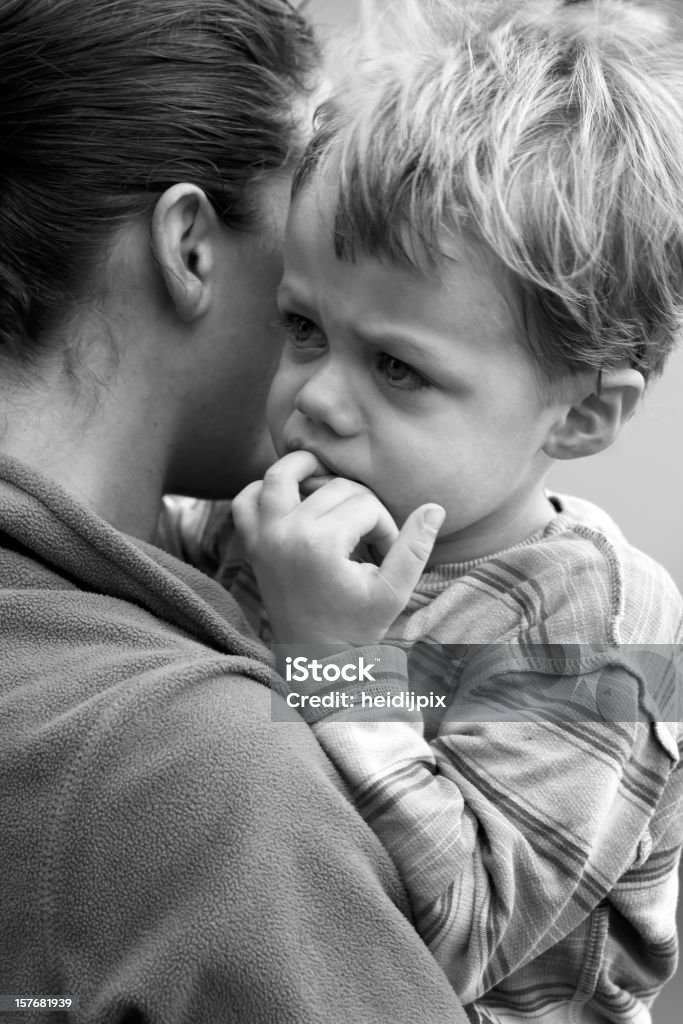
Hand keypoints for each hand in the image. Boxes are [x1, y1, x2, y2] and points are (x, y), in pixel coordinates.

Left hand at [231, 451, 444, 645]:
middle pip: (333, 487)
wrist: (314, 660)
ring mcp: (263, 536)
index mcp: (321, 542)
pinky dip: (263, 490)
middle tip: (367, 540)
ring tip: (328, 483)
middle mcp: (286, 532)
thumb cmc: (356, 627)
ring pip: (281, 475)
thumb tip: (435, 507)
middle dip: (359, 506)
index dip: (385, 526)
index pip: (366, 504)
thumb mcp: (393, 592)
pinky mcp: (252, 544)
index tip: (385, 556)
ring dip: (306, 470)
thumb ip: (415, 547)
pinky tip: (289, 499)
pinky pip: (246, 501)